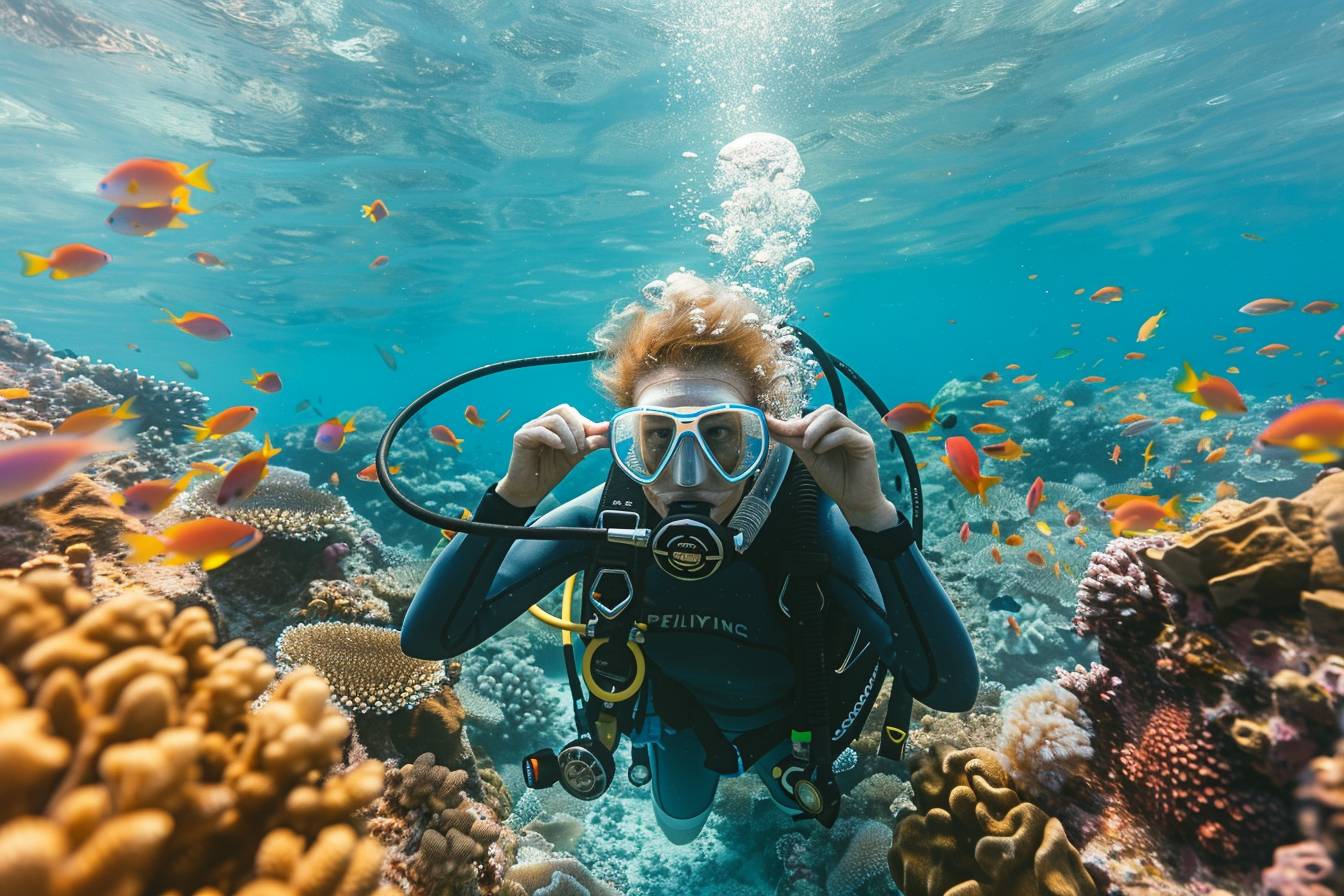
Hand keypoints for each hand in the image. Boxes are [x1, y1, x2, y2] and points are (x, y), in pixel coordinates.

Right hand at [497, 404, 609, 507]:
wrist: (529, 491)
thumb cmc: (549, 472)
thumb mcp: (574, 456)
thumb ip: (589, 443)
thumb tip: (608, 432)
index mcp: (553, 425)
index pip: (572, 414)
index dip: (588, 423)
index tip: (601, 434)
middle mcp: (541, 423)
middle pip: (564, 410)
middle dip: (579, 428)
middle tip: (583, 447)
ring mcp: (530, 428)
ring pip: (554, 419)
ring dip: (569, 435)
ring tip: (572, 452)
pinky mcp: (521, 437)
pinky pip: (539, 430)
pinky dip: (554, 438)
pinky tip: (560, 447)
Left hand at [767, 405, 897, 530]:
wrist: (854, 502)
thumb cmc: (835, 480)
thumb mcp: (809, 458)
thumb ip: (793, 441)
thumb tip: (771, 426)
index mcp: (833, 430)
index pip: (813, 416)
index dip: (792, 420)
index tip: (770, 422)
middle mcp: (846, 428)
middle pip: (825, 411)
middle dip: (805, 423)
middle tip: (794, 438)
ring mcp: (857, 434)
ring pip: (834, 416)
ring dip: (814, 429)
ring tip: (807, 446)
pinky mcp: (866, 444)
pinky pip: (845, 433)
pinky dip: (828, 440)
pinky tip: (820, 451)